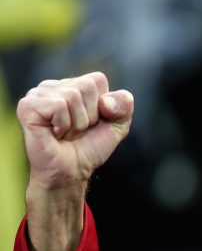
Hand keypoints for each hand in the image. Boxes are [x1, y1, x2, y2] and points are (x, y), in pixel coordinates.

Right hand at [18, 72, 133, 191]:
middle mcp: (53, 86)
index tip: (92, 122)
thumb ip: (124, 106)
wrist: (72, 171)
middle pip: (86, 86)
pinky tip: (54, 133)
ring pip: (72, 96)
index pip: (97, 80)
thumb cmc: (90, 147)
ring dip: (77, 123)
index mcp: (72, 85)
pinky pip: (58, 106)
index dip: (103, 106)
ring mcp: (37, 95)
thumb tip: (105, 101)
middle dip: (90, 115)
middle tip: (77, 130)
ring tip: (65, 133)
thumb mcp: (118, 126)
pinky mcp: (28, 106)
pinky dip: (63, 125)